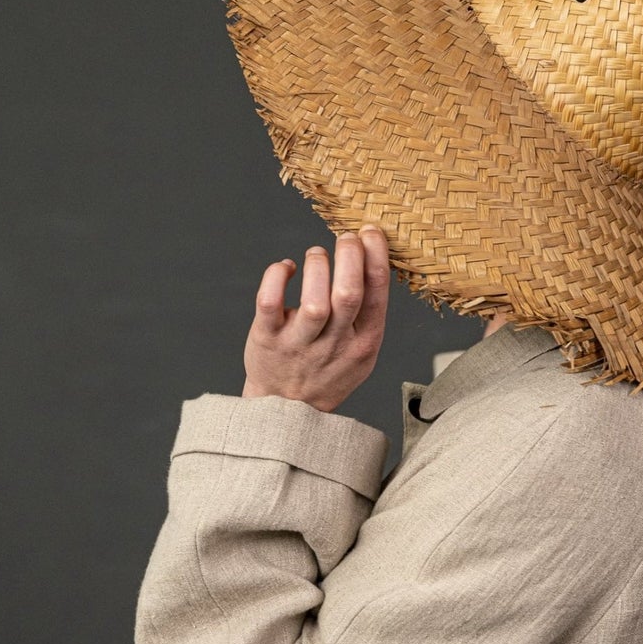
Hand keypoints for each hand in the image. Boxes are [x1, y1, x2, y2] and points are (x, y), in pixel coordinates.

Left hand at [242, 225, 389, 412]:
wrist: (288, 411)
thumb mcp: (362, 353)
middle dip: (350, 255)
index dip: (376, 256)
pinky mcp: (267, 339)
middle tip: (346, 237)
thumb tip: (374, 258)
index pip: (376, 294)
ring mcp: (299, 344)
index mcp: (364, 343)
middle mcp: (334, 344)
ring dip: (318, 265)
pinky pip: (269, 302)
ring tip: (317, 254)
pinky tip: (286, 268)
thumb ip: (369, 315)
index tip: (370, 232)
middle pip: (348, 294)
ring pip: (313, 300)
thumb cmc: (327, 372)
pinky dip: (277, 276)